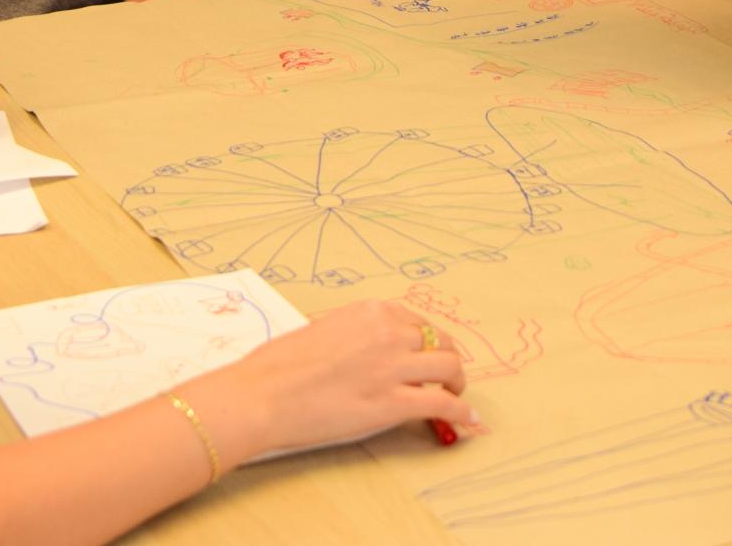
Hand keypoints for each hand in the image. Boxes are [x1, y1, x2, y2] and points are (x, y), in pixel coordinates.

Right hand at [190, 300, 474, 462]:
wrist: (264, 394)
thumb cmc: (278, 365)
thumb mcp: (321, 329)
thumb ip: (352, 335)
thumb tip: (364, 351)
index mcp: (370, 311)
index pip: (416, 322)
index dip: (427, 341)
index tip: (428, 353)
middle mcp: (388, 332)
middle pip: (440, 342)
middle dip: (447, 359)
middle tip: (446, 376)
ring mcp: (394, 367)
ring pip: (448, 368)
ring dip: (457, 383)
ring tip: (455, 395)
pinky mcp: (393, 403)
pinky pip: (441, 404)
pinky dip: (460, 412)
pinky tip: (468, 420)